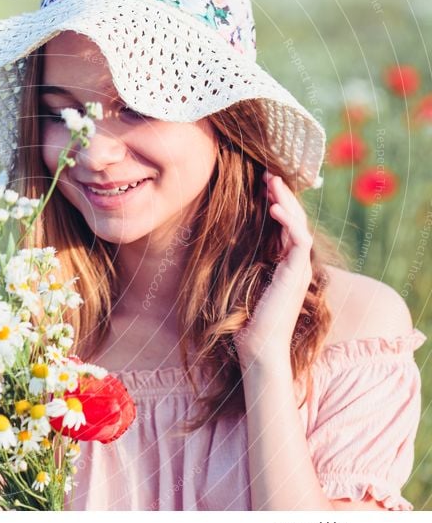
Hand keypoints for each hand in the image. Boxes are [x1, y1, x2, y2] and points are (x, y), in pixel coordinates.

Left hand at [232, 171, 313, 371]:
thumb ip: (243, 266)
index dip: (277, 203)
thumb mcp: (243, 285)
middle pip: (295, 220)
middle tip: (269, 173)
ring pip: (299, 224)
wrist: (260, 349)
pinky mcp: (296, 275)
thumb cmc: (248, 323)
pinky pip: (299, 241)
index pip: (286, 226)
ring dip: (286, 201)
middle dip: (282, 194)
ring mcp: (298, 270)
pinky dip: (288, 222)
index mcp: (285, 265)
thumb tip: (223, 247)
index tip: (263, 184)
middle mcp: (296, 265)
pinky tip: (274, 208)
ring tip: (272, 181)